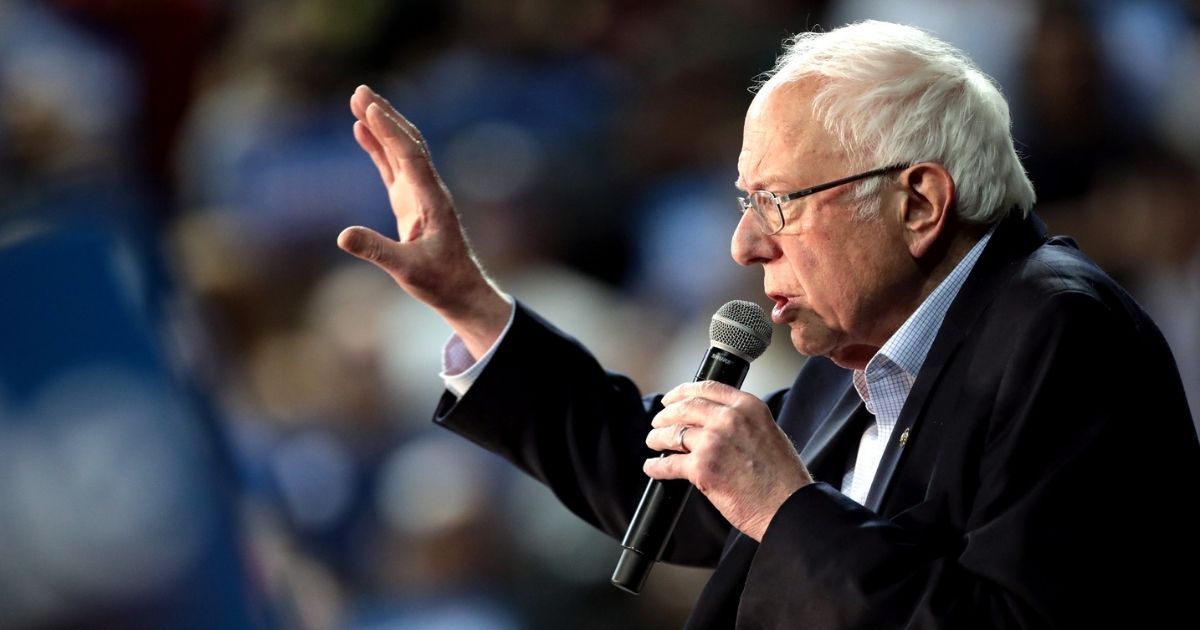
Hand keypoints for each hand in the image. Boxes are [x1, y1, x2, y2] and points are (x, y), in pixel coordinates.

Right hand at [339, 85, 510, 358]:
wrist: (462, 292)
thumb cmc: (441, 283)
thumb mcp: (406, 271)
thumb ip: (376, 251)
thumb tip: (342, 235)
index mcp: (432, 202)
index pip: (410, 158)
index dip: (390, 134)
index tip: (370, 110)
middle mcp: (428, 191)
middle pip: (407, 143)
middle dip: (385, 117)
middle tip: (360, 90)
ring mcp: (420, 194)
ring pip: (400, 150)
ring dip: (381, 125)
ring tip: (358, 100)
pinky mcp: (410, 202)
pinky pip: (393, 166)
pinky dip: (378, 147)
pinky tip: (362, 130)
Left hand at [644, 381, 812, 540]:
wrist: (788, 506)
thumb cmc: (782, 477)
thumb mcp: (768, 432)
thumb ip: (742, 421)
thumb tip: (713, 421)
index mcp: (748, 406)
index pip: (707, 388)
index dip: (682, 392)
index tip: (672, 398)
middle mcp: (729, 419)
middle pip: (685, 408)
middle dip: (666, 415)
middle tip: (658, 422)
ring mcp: (714, 442)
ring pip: (673, 433)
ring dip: (658, 438)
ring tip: (654, 442)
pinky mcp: (702, 468)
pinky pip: (669, 464)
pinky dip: (656, 466)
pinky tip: (653, 467)